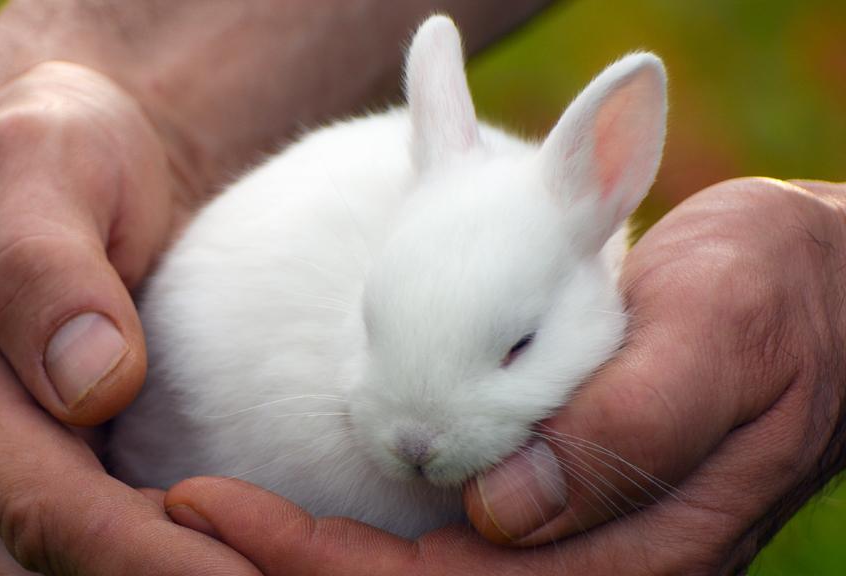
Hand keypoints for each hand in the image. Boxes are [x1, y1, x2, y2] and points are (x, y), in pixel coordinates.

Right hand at [0, 61, 259, 574]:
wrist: (74, 161)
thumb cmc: (59, 150)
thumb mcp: (38, 165)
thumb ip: (42, 268)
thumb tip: (86, 386)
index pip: (43, 506)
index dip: (144, 557)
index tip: (247, 573)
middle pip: (60, 564)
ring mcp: (4, 480)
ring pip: (79, 574)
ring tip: (281, 571)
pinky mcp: (58, 483)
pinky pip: (109, 553)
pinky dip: (180, 562)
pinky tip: (252, 554)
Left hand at [162, 178, 845, 573]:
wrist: (822, 297)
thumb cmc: (777, 301)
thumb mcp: (718, 333)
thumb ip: (629, 423)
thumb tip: (503, 508)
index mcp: (639, 552)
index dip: (315, 561)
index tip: (210, 509)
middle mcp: (602, 571)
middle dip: (289, 567)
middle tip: (182, 515)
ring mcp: (584, 552)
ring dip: (315, 559)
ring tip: (216, 518)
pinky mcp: (569, 517)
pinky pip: (450, 547)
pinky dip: (363, 536)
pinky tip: (303, 510)